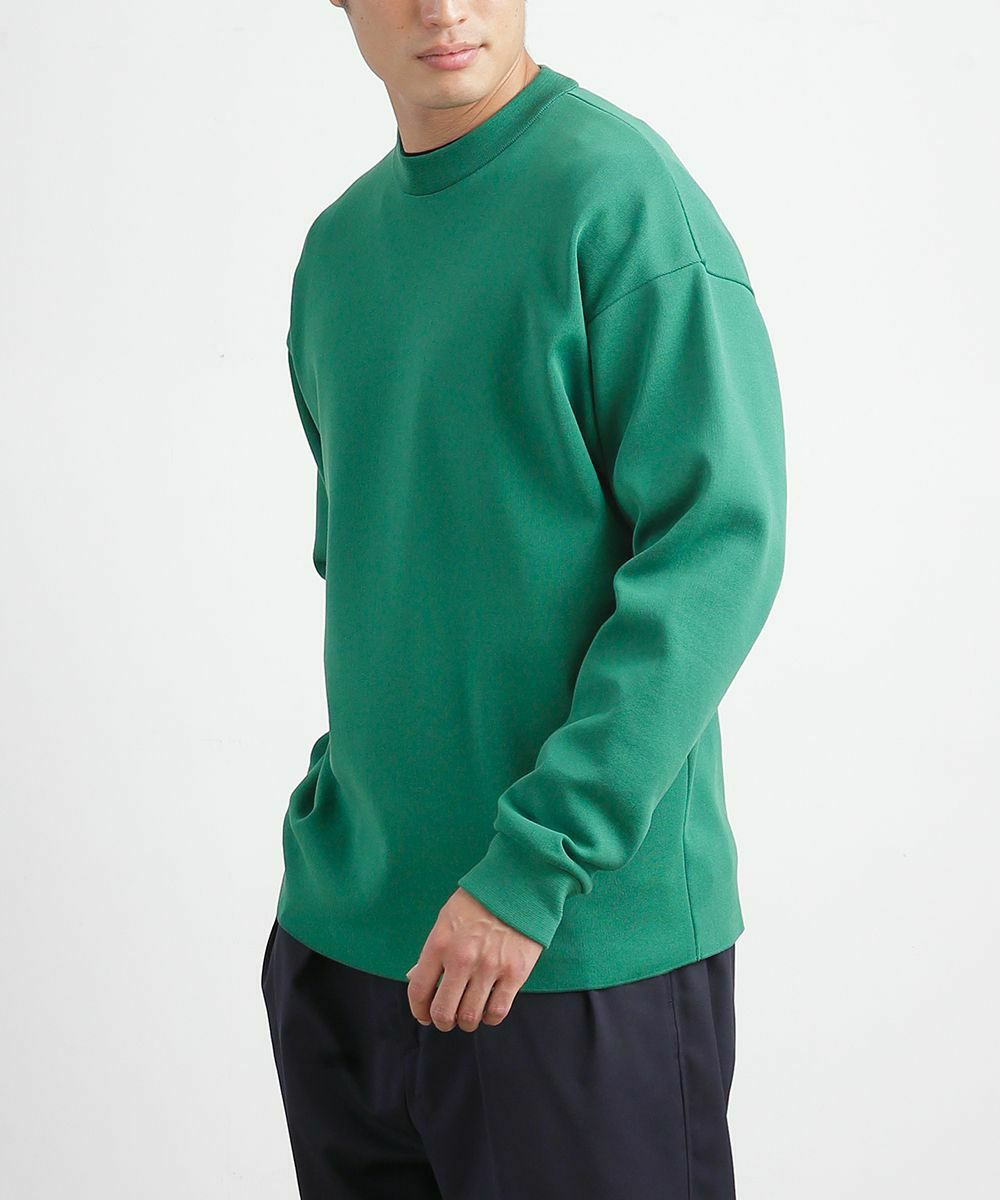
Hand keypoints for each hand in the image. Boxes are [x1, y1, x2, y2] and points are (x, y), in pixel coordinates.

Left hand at [405, 887, 543, 1031]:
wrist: (517, 886)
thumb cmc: (479, 901)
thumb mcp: (446, 919)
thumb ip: (431, 951)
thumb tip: (414, 977)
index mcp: (440, 943)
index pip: (419, 990)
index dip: (419, 1009)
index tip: (424, 1014)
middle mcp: (462, 959)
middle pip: (443, 1011)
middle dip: (442, 1021)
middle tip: (447, 1019)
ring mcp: (489, 967)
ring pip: (470, 1016)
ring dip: (466, 1021)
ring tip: (468, 1014)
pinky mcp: (515, 973)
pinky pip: (497, 1011)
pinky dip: (490, 1017)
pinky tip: (488, 1008)